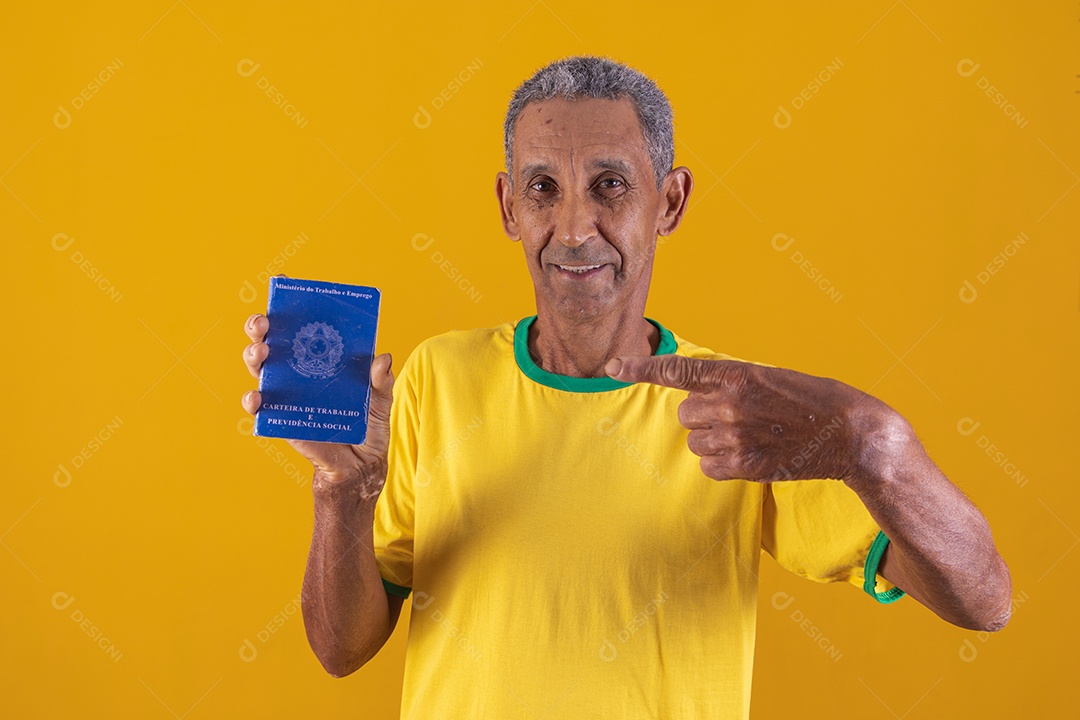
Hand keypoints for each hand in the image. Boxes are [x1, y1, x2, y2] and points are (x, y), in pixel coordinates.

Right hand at [241, 313, 394, 497]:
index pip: (302, 328)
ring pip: (261, 369)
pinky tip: (257, 397)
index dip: (288, 308)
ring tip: (260, 351)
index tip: (281, 286)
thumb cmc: (368, 427)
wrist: (361, 465)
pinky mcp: (282, 419)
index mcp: (322, 359)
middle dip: (261, 328)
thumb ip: (382, 381)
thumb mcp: (380, 400)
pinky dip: (253, 401)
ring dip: (254, 357)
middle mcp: (300, 372)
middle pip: (273, 343)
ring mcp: (288, 395)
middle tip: (262, 323)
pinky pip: (261, 408)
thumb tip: (382, 359)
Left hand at [605, 354, 892, 483]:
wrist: (851, 433)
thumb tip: (696, 393)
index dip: (640, 368)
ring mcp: (737, 436)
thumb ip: (730, 383)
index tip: (612, 367)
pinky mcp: (746, 465)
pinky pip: (709, 466)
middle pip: (684, 413)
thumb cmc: (812, 399)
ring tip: (749, 435)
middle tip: (738, 415)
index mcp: (736, 374)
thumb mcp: (769, 376)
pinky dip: (722, 463)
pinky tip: (749, 454)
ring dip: (713, 440)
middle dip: (703, 415)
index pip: (676, 370)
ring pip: (695, 441)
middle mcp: (730, 404)